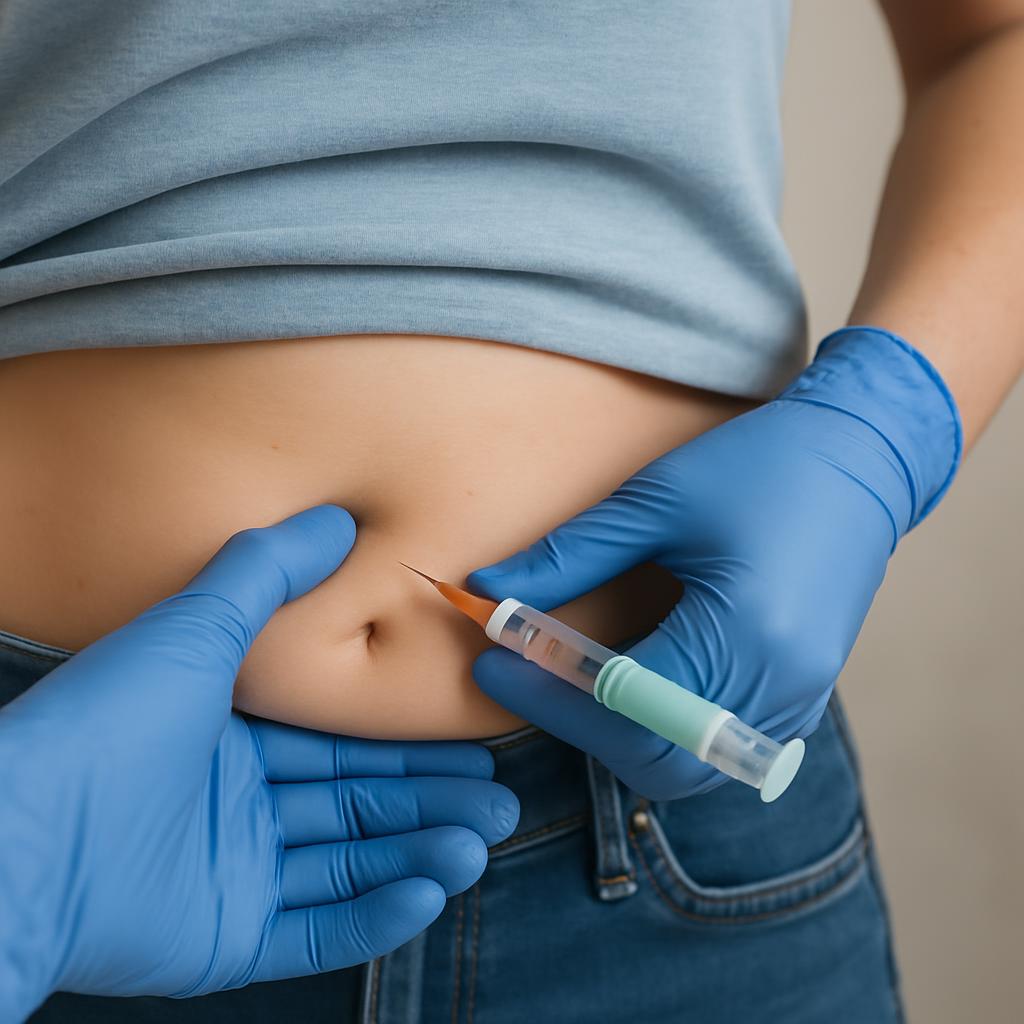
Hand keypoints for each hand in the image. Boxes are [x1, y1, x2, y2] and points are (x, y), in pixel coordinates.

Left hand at [0, 505, 518, 1019]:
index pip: (339, 744)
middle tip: (498, 805)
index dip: (408, 744)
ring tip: (478, 846)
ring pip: (349, 867)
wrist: (23, 838)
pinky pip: (316, 932)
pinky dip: (376, 917)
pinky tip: (427, 891)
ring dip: (419, 856)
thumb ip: (267, 573)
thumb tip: (334, 518)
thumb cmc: (107, 724)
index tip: (470, 742)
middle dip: (432, 805)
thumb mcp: (197, 628)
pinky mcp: (224, 942)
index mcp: (229, 738)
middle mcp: (235, 807)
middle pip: (357, 807)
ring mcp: (231, 877)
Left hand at [468, 327, 960, 800]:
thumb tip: (490, 591)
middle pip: (656, 758)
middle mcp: (778, 684)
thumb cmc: (760, 463)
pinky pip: (719, 746)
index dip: (546, 688)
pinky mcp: (802, 692)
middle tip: (526, 677)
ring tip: (571, 679)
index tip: (491, 660)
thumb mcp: (656, 499)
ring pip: (688, 766)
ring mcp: (798, 697)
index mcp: (744, 632)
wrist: (862, 454)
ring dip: (619, 735)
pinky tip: (629, 682)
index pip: (622, 698)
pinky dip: (662, 730)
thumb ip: (570, 557)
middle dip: (578, 726)